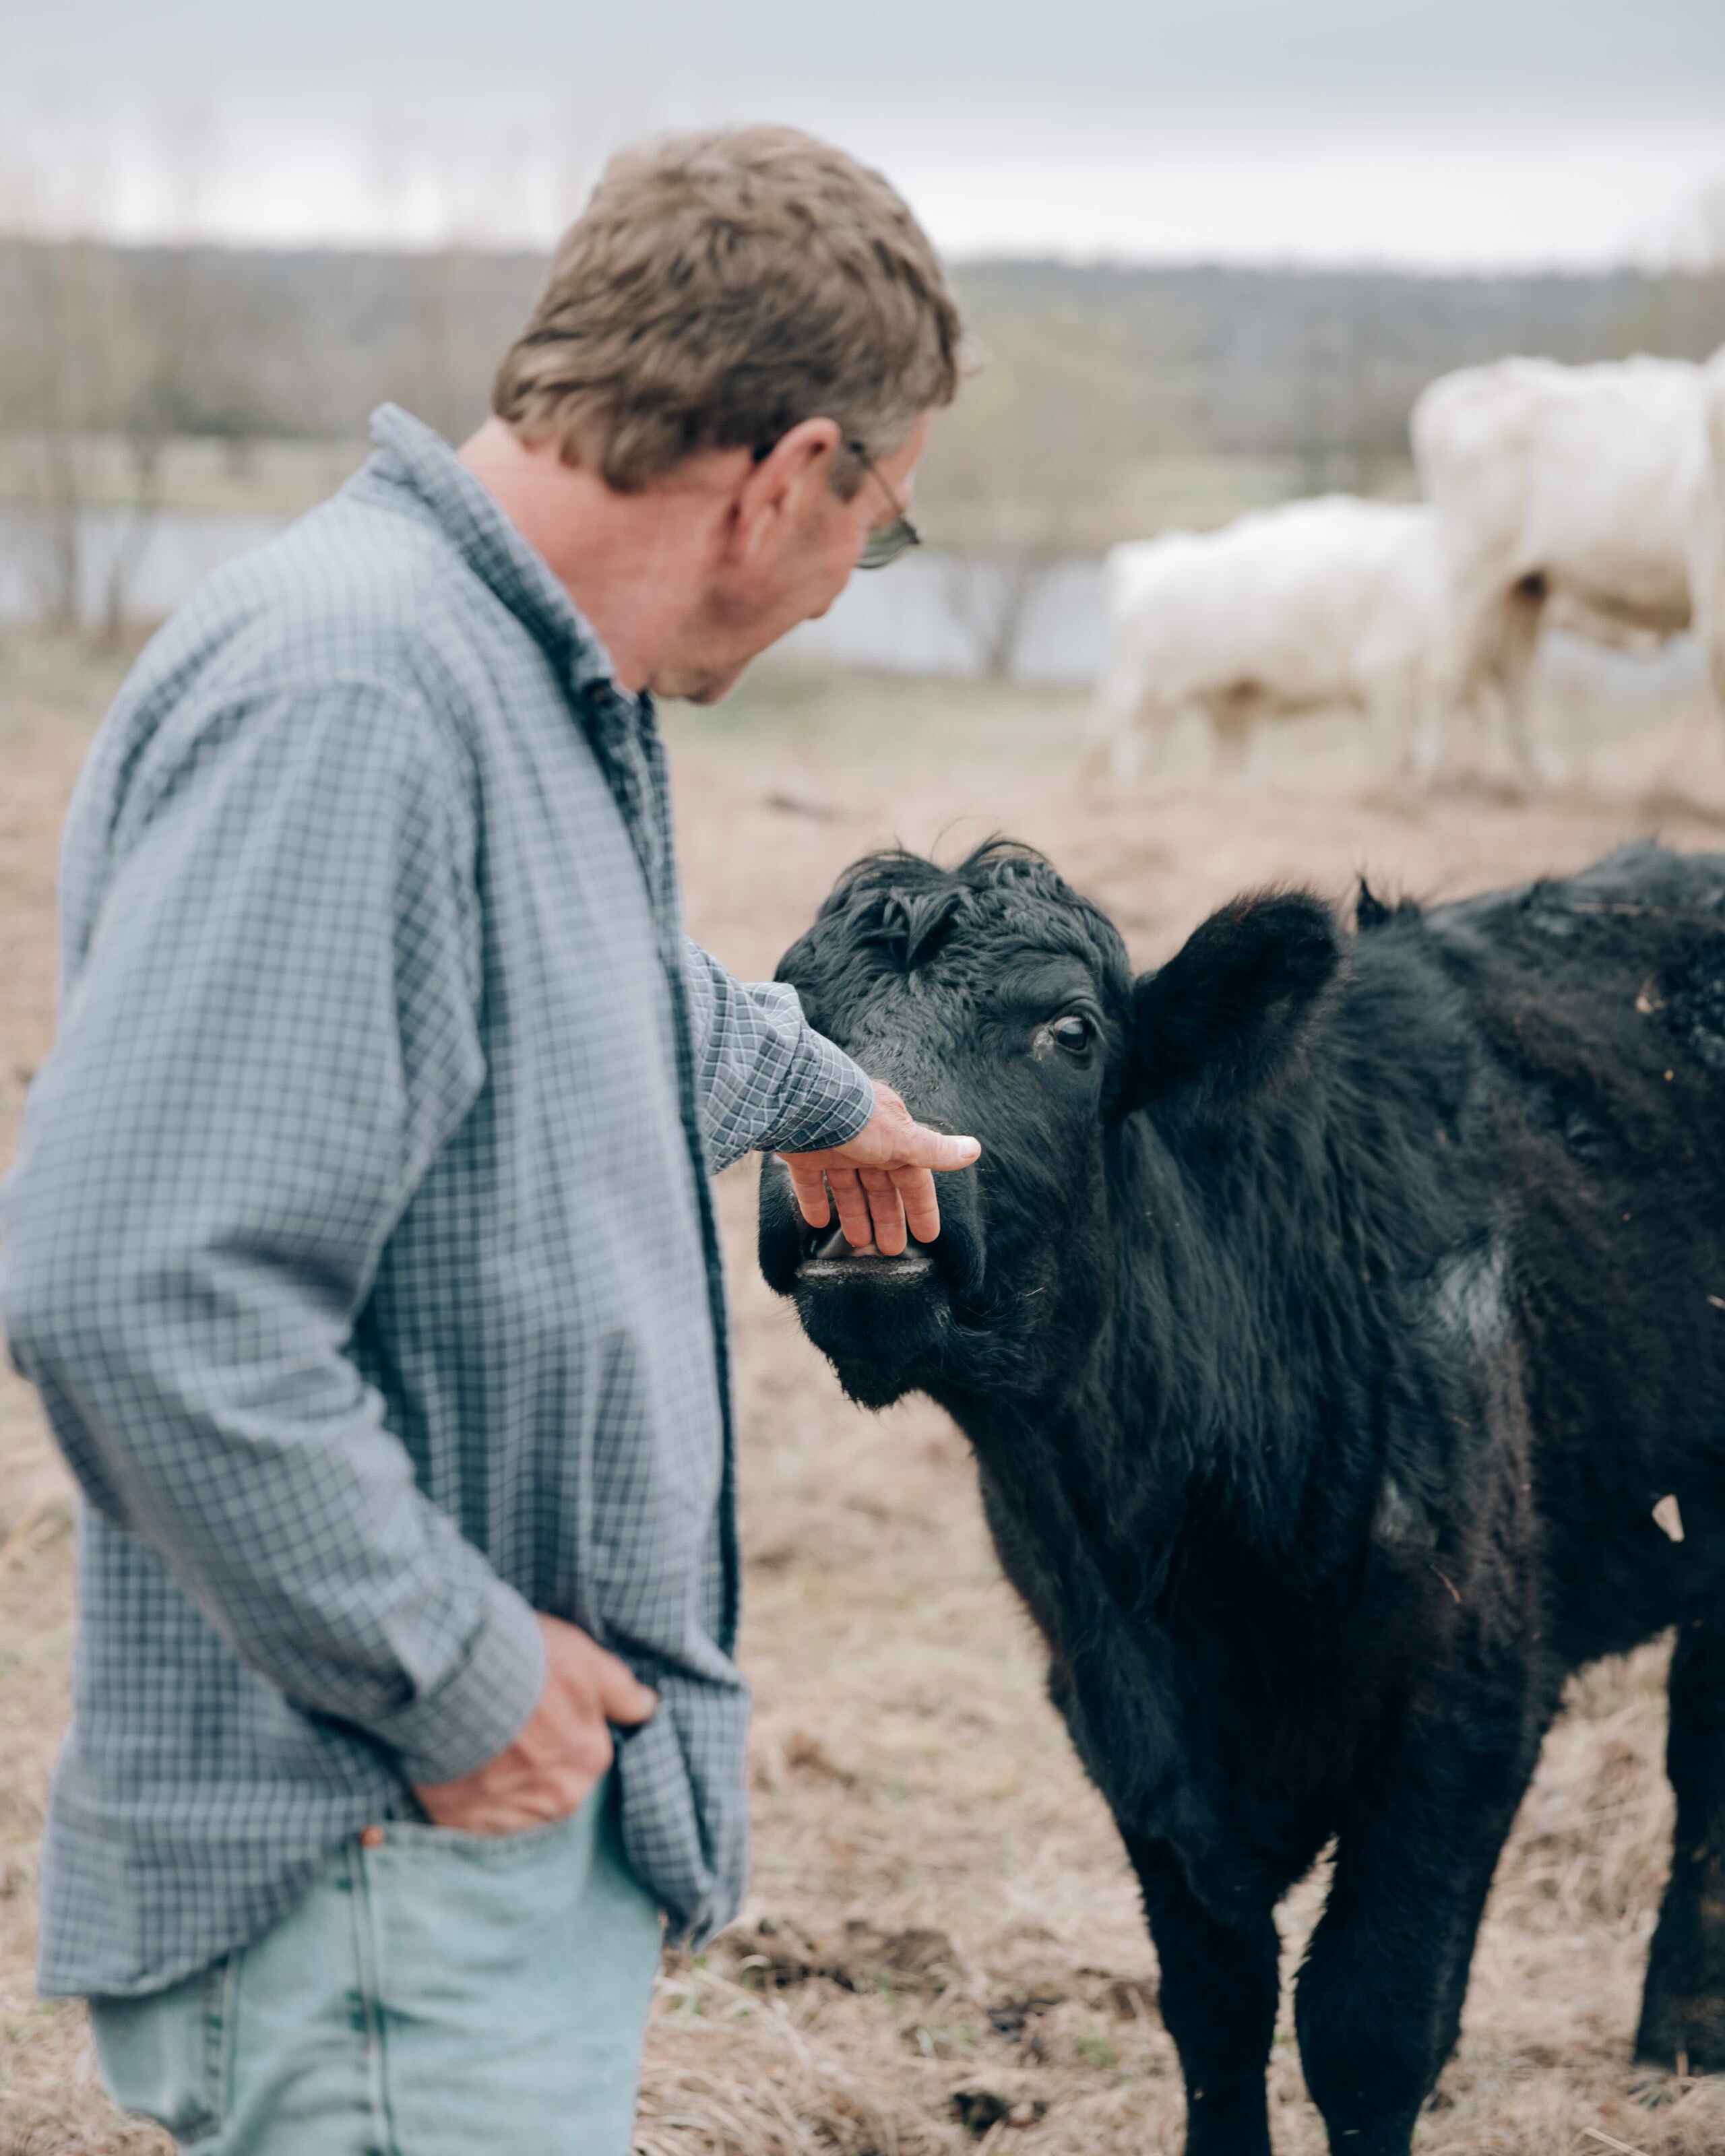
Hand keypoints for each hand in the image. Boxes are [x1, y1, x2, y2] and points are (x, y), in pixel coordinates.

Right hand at [413, 1615, 657, 1834]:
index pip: (586, 1749)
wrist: (450, 1677)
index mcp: (590, 1760)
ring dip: (500, 1778)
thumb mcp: (588, 1661)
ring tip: (478, 1738)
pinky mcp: (461, 1823)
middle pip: (553, 1780)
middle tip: (507, 1719)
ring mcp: (508, 1816)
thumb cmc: (526, 1662)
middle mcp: (557, 1799)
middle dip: (535, 1758)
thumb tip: (648, 1708)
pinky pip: (472, 1815)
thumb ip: (622, 1692)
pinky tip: (456, 1762)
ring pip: (514, 1800)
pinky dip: (467, 1795)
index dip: (562, 1722)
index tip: (540, 1703)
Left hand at [779, 1080, 980, 1256]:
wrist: (801, 1099)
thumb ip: (934, 1150)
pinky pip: (811, 1181)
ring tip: (858, 1243)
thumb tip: (974, 1150)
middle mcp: (865, 1141)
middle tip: (890, 1251)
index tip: (927, 1236)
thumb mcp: (902, 1138)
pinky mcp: (803, 1150)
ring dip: (855, 1215)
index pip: (913, 1178)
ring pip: (848, 1186)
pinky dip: (815, 1202)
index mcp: (893, 1136)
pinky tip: (818, 1223)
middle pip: (881, 1187)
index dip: (921, 1207)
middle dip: (887, 1218)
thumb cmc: (857, 1118)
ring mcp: (833, 1146)